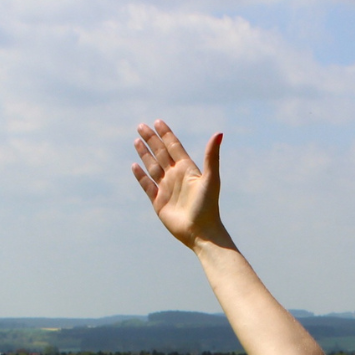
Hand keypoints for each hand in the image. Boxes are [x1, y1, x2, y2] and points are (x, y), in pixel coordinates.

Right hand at [131, 121, 226, 248]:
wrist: (201, 232)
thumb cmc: (208, 206)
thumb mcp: (211, 179)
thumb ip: (212, 156)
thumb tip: (219, 133)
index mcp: (187, 170)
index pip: (174, 147)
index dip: (166, 134)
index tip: (158, 122)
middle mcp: (176, 177)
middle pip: (161, 154)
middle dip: (152, 140)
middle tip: (141, 126)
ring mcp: (166, 189)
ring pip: (153, 167)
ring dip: (145, 154)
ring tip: (136, 141)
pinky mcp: (159, 202)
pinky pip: (147, 186)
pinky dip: (140, 176)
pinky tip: (135, 166)